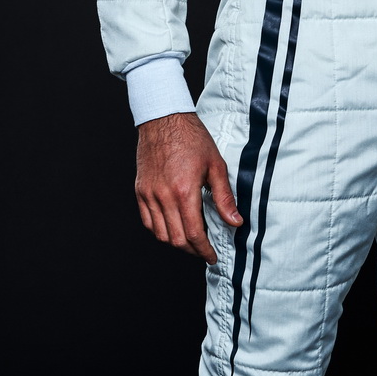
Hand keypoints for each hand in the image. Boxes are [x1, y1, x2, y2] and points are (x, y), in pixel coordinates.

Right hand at [135, 112, 241, 263]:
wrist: (164, 119)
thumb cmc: (191, 138)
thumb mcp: (216, 166)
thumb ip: (224, 197)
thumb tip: (235, 221)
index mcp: (184, 191)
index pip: (194, 234)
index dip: (204, 250)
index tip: (212, 256)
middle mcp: (164, 196)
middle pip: (176, 239)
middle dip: (192, 250)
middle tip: (204, 251)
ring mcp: (149, 194)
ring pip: (160, 234)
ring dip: (176, 242)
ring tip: (190, 241)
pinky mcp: (141, 190)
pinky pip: (147, 221)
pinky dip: (159, 231)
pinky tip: (172, 227)